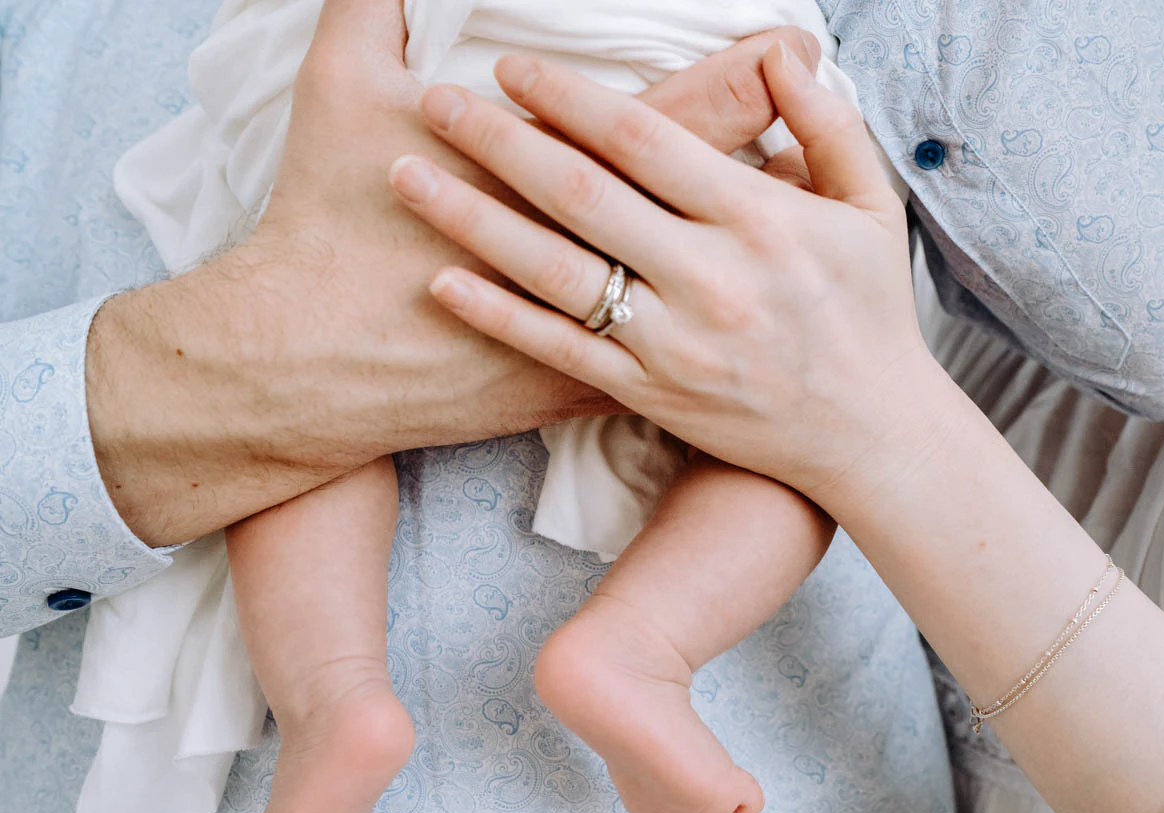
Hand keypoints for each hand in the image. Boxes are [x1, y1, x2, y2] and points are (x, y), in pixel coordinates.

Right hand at [87, 1, 819, 545]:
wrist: (303, 360)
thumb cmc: (322, 222)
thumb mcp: (337, 85)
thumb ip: (370, 4)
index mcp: (560, 174)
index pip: (673, 118)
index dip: (736, 82)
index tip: (786, 48)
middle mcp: (596, 254)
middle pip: (704, 197)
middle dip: (765, 156)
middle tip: (820, 138)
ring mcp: (592, 328)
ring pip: (700, 288)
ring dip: (750, 252)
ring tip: (798, 220)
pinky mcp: (582, 384)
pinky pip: (664, 358)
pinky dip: (705, 332)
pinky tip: (743, 315)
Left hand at [390, 44, 938, 502]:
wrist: (869, 436)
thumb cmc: (870, 315)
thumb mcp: (871, 207)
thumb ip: (827, 125)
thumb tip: (785, 53)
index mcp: (758, 219)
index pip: (642, 140)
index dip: (567, 96)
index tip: (510, 66)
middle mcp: (708, 278)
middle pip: (580, 194)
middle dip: (497, 140)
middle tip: (432, 101)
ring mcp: (672, 342)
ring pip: (553, 270)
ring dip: (471, 218)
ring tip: (405, 175)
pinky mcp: (649, 393)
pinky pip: (558, 349)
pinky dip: (497, 316)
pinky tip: (441, 281)